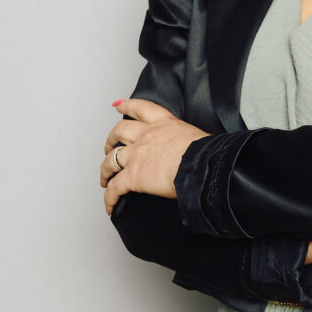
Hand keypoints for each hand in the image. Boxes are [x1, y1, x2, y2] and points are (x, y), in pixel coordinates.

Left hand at [101, 98, 208, 215]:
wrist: (203, 165)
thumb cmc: (207, 153)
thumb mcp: (196, 136)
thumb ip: (185, 140)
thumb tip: (193, 149)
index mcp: (164, 123)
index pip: (141, 108)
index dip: (127, 105)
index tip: (118, 105)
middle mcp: (146, 136)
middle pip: (119, 131)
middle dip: (111, 139)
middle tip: (109, 145)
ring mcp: (137, 155)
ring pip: (110, 160)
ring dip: (105, 170)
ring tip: (105, 177)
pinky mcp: (133, 176)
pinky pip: (115, 188)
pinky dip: (109, 198)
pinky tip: (110, 206)